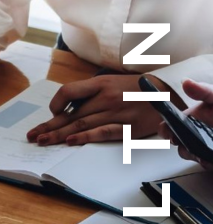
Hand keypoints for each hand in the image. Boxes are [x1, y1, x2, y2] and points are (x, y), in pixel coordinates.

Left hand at [27, 73, 167, 144]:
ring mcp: (116, 112)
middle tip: (34, 135)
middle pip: (71, 114)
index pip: (69, 92)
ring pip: (82, 124)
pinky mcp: (127, 126)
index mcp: (101, 83)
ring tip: (45, 141)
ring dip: (60, 134)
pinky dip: (85, 136)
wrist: (168, 94)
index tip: (51, 114)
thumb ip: (94, 93)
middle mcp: (106, 97)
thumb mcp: (113, 82)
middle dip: (50, 126)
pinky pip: (102, 132)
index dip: (56, 104)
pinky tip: (72, 141)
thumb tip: (74, 107)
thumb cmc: (138, 89)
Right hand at [160, 79, 212, 162]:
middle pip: (183, 150)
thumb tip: (186, 82)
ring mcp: (209, 154)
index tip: (168, 131)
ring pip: (200, 162)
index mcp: (190, 124)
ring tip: (208, 158)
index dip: (166, 131)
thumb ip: (203, 90)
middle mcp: (196, 142)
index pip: (170, 129)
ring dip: (203, 161)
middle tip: (189, 145)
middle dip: (185, 149)